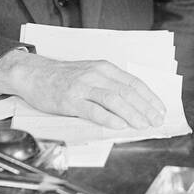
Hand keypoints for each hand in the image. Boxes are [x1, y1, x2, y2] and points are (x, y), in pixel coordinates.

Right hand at [0, 51, 165, 130]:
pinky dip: (108, 118)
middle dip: (145, 108)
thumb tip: (133, 102)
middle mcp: (96, 74)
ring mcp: (82, 86)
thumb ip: (109, 83)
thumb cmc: (63, 76)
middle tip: (156, 121)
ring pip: (114, 99)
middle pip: (127, 92)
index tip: (160, 110)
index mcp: (104, 68)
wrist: (34, 73)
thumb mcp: (90, 72)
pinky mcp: (70, 100)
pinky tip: (119, 125)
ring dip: (132, 114)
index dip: (149, 97)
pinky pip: (93, 110)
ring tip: (143, 125)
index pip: (133, 82)